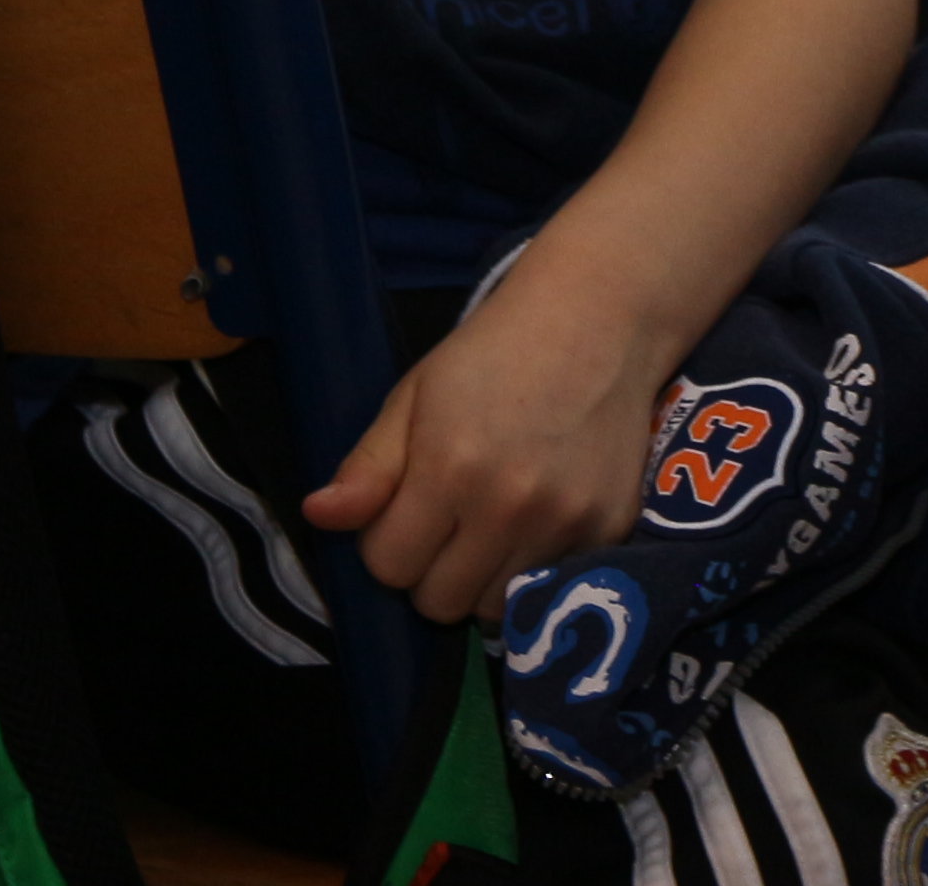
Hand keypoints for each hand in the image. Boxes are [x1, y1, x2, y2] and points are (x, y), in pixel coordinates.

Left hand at [301, 242, 678, 622]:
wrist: (597, 317)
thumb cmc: (493, 352)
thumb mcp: (414, 396)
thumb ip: (367, 467)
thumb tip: (317, 516)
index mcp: (449, 468)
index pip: (389, 568)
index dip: (387, 542)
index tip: (408, 508)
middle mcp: (508, 507)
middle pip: (440, 604)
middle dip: (430, 570)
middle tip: (449, 520)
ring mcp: (565, 523)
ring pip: (495, 609)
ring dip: (481, 579)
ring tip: (491, 525)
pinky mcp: (610, 530)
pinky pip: (551, 588)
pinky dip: (534, 568)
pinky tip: (539, 518)